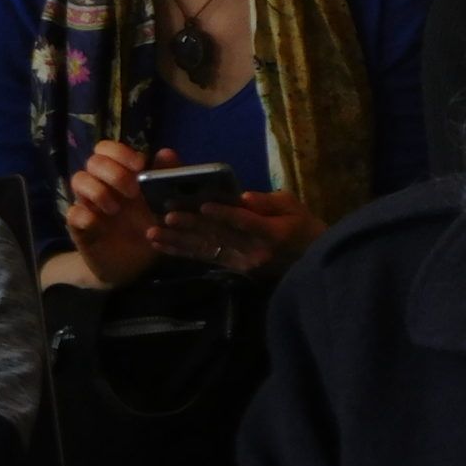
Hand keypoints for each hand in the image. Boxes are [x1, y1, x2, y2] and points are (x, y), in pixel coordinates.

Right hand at [61, 141, 168, 287]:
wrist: (136, 266)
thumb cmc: (149, 228)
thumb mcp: (164, 205)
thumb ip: (166, 179)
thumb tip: (167, 152)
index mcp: (121, 176)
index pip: (107, 150)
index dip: (119, 152)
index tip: (139, 165)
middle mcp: (102, 185)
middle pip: (93, 161)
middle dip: (114, 173)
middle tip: (133, 193)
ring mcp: (88, 205)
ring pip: (78, 180)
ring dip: (98, 191)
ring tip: (115, 210)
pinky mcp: (80, 227)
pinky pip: (71, 213)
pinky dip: (83, 215)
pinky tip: (98, 224)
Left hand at [154, 190, 324, 278]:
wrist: (311, 261)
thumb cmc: (304, 228)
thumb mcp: (294, 207)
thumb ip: (269, 202)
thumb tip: (245, 197)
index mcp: (272, 232)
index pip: (246, 222)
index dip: (224, 213)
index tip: (203, 205)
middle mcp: (254, 250)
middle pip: (220, 235)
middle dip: (191, 224)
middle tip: (166, 214)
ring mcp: (242, 262)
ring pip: (206, 248)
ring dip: (178, 241)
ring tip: (154, 233)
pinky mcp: (233, 268)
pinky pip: (204, 258)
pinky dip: (181, 251)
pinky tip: (161, 245)